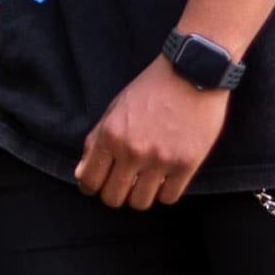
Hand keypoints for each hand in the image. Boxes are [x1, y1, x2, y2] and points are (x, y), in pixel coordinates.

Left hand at [73, 59, 231, 209]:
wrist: (193, 71)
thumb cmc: (152, 88)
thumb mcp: (115, 108)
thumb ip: (96, 142)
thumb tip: (81, 174)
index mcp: (111, 136)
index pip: (90, 181)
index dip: (91, 187)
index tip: (99, 184)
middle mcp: (133, 151)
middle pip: (113, 198)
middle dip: (115, 193)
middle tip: (124, 183)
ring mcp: (161, 160)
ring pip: (140, 202)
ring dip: (140, 195)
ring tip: (146, 181)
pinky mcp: (187, 164)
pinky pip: (169, 197)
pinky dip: (165, 192)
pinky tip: (165, 178)